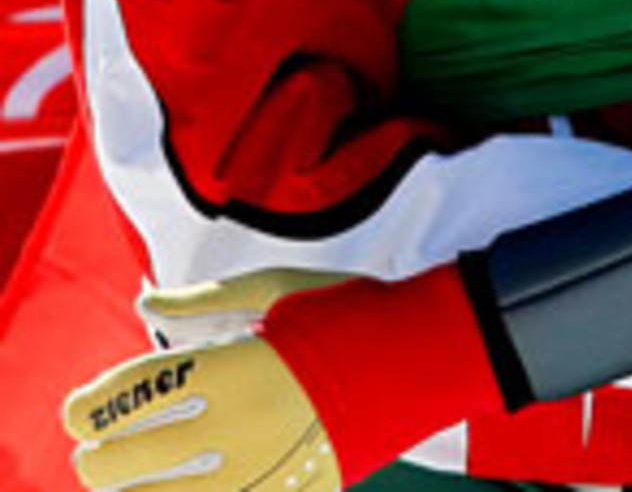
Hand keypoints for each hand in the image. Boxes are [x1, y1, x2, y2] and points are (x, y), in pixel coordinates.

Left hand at [62, 271, 345, 491]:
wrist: (426, 353)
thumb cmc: (349, 309)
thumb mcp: (275, 290)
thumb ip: (203, 301)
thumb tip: (144, 305)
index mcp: (237, 365)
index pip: (142, 393)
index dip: (98, 406)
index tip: (74, 413)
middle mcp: (245, 423)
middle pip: (145, 456)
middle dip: (103, 458)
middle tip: (88, 457)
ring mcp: (271, 468)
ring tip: (116, 489)